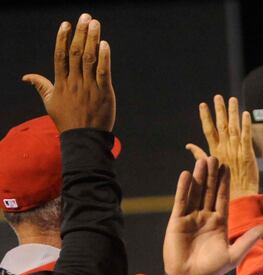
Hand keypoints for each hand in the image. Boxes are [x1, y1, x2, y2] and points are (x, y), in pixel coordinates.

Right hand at [23, 13, 114, 131]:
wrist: (84, 139)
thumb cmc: (67, 121)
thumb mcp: (50, 103)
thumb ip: (41, 86)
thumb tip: (27, 76)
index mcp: (61, 83)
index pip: (60, 56)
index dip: (63, 38)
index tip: (66, 24)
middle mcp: (74, 82)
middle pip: (75, 53)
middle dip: (80, 33)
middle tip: (85, 17)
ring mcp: (89, 87)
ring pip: (89, 59)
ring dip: (92, 40)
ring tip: (95, 24)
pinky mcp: (104, 93)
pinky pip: (103, 73)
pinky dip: (104, 59)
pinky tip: (105, 45)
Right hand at [163, 157, 262, 274]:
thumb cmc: (212, 269)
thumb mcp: (233, 255)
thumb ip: (247, 241)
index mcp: (220, 221)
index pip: (223, 197)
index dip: (225, 183)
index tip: (228, 167)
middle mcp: (206, 216)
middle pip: (210, 191)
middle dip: (213, 175)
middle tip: (215, 156)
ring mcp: (191, 217)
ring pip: (196, 192)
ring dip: (199, 177)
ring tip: (202, 160)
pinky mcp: (177, 220)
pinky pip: (181, 201)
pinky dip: (183, 188)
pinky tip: (186, 174)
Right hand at [185, 96, 257, 199]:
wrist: (239, 197)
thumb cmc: (224, 184)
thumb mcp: (209, 167)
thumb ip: (200, 154)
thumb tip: (188, 145)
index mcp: (214, 151)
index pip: (208, 130)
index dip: (206, 117)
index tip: (202, 105)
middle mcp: (224, 149)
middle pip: (221, 126)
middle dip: (219, 110)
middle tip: (218, 96)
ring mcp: (236, 151)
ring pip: (233, 128)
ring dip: (232, 113)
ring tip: (231, 99)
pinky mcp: (248, 154)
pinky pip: (247, 137)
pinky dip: (246, 124)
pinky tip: (246, 114)